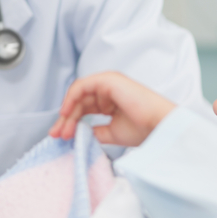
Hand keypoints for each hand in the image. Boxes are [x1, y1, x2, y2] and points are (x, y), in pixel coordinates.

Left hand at [49, 72, 175, 146]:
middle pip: (79, 102)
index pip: (84, 108)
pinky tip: (66, 114)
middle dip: (66, 119)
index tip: (63, 137)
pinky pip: (81, 87)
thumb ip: (95, 131)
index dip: (72, 122)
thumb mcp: (112, 132)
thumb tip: (79, 133)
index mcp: (110, 100)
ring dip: (67, 113)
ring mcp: (107, 82)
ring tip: (62, 130)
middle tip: (56, 135)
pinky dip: (71, 99)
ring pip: (78, 95)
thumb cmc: (143, 129)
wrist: (159, 126)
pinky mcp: (107, 80)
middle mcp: (108, 88)